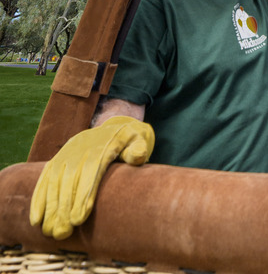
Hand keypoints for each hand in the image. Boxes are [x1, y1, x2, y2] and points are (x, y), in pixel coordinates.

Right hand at [30, 115, 153, 239]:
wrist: (114, 127)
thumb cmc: (129, 141)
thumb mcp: (138, 139)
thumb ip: (138, 148)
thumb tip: (136, 156)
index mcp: (103, 144)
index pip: (92, 169)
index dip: (84, 194)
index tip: (78, 219)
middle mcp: (81, 147)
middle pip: (70, 178)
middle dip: (64, 206)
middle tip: (63, 232)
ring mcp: (67, 152)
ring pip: (55, 180)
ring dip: (50, 207)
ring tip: (50, 231)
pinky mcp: (57, 159)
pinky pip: (45, 178)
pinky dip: (39, 198)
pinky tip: (36, 219)